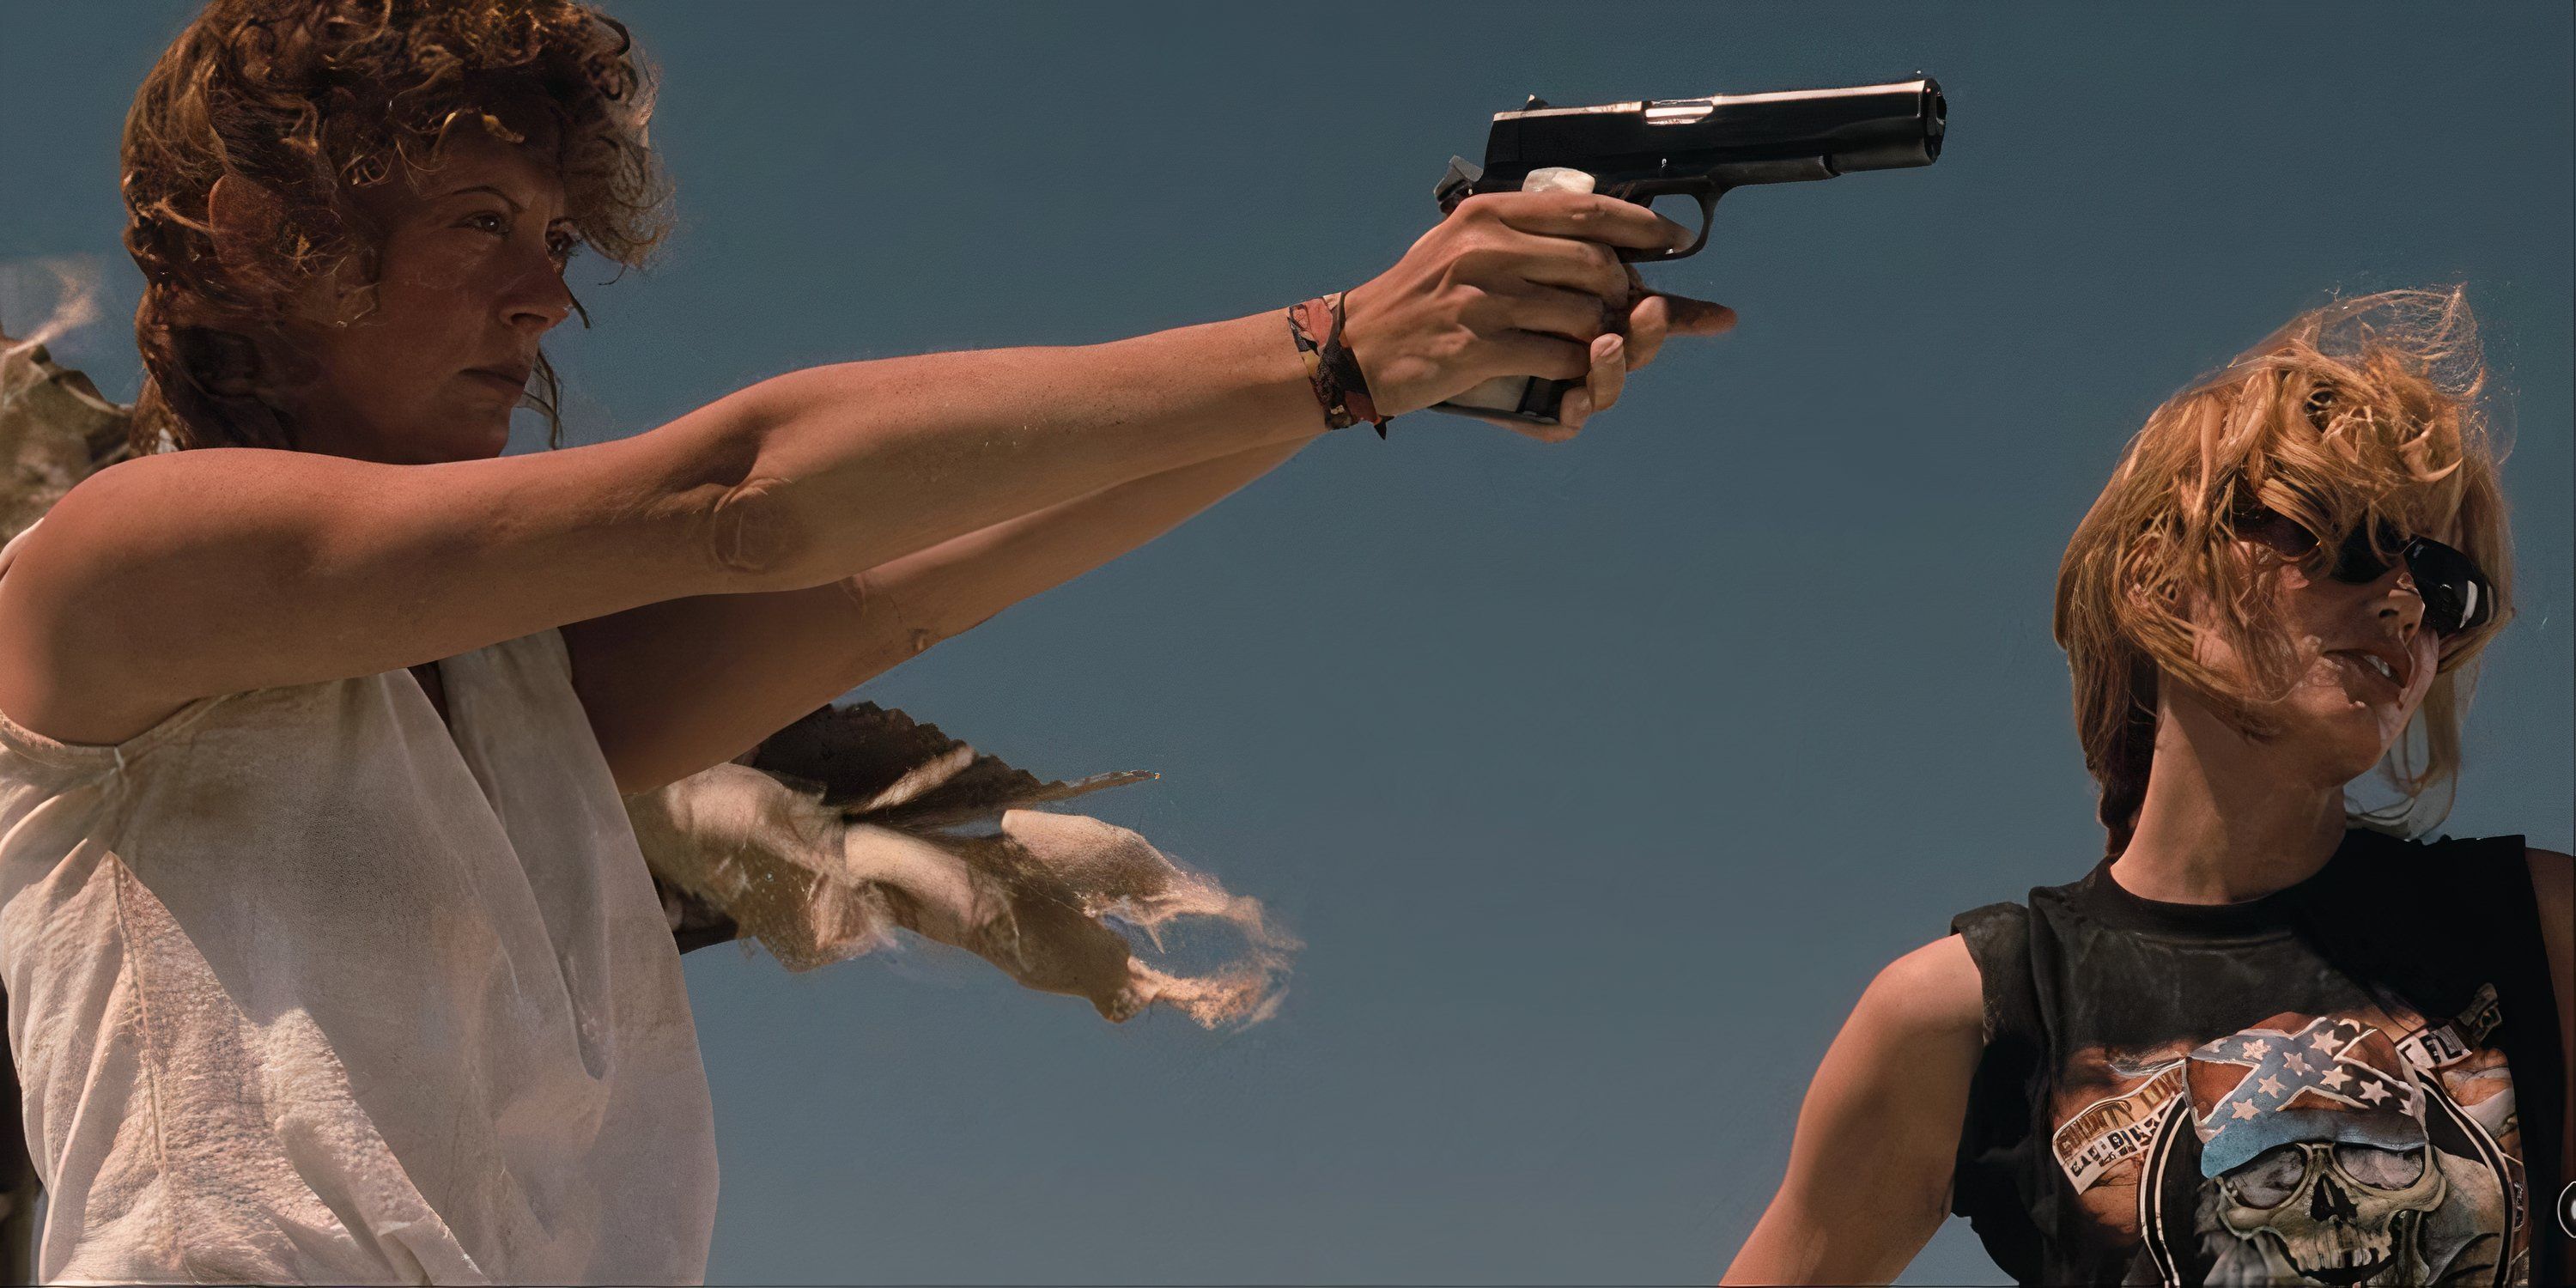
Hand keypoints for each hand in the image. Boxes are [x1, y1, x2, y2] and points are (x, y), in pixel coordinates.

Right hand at [1338, 191, 1736, 436]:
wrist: (1353, 349)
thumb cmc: (1418, 300)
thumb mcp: (1460, 244)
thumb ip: (1521, 236)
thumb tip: (1602, 239)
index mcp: (1489, 214)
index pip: (1586, 209)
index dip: (1642, 224)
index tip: (1676, 239)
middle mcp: (1489, 248)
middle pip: (1599, 264)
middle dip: (1626, 292)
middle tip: (1625, 308)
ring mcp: (1484, 299)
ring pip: (1586, 315)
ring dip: (1604, 337)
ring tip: (1595, 343)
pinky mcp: (1478, 347)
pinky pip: (1558, 357)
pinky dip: (1575, 369)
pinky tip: (1569, 371)